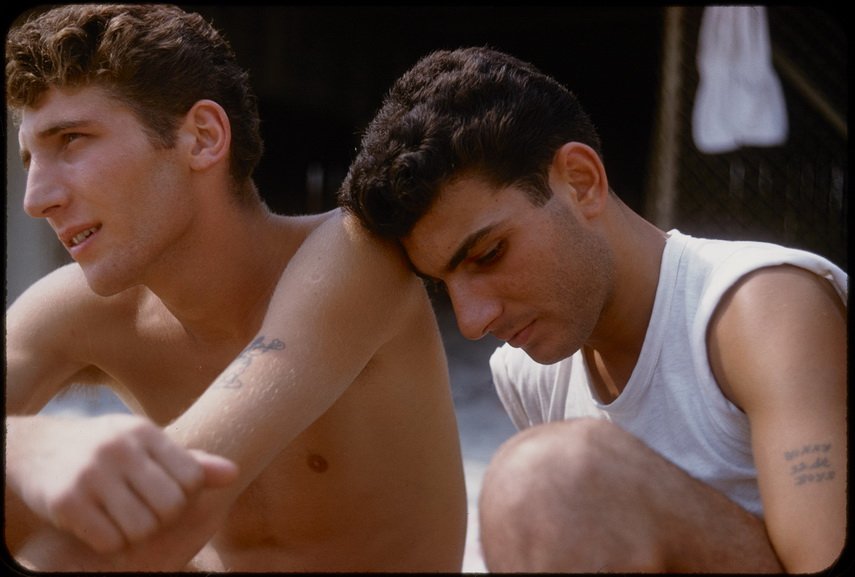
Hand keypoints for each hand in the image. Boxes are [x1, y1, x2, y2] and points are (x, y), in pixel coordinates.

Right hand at [6, 413, 237, 553]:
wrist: (36, 447)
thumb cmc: (106, 448)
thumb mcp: (146, 444)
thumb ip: (191, 461)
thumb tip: (234, 473)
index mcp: (145, 432)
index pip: (192, 479)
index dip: (185, 496)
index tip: (166, 494)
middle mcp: (120, 449)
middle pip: (170, 507)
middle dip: (163, 518)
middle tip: (145, 511)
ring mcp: (91, 474)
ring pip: (142, 528)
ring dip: (136, 533)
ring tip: (123, 519)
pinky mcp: (66, 500)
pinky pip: (109, 540)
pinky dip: (110, 542)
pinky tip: (100, 526)